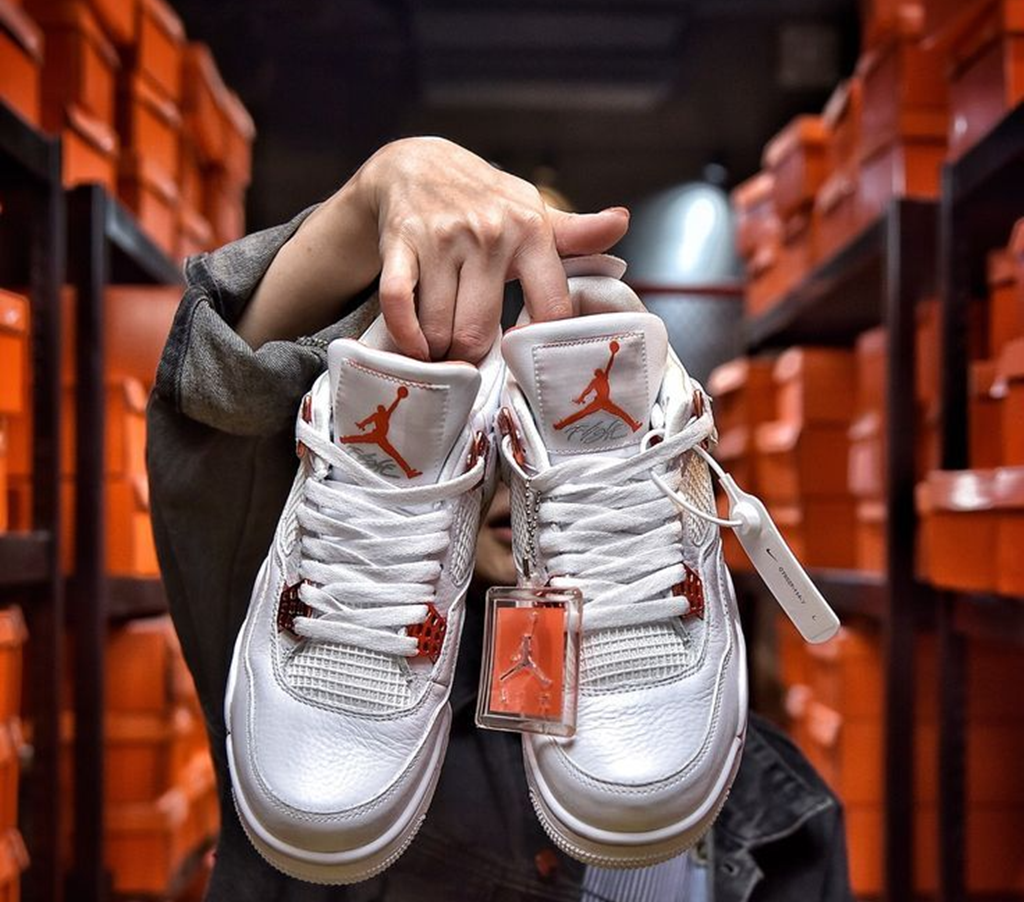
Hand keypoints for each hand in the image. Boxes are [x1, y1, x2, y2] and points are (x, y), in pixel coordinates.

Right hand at [238, 137, 629, 357]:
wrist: (415, 164)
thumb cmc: (484, 201)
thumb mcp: (532, 212)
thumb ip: (576, 233)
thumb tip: (622, 221)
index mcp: (530, 232)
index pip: (550, 308)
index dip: (537, 346)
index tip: (523, 359)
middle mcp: (488, 234)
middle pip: (479, 332)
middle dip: (470, 357)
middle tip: (469, 358)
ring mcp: (441, 239)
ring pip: (438, 326)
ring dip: (436, 350)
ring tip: (441, 348)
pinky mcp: (400, 243)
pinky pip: (399, 304)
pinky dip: (405, 335)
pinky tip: (414, 346)